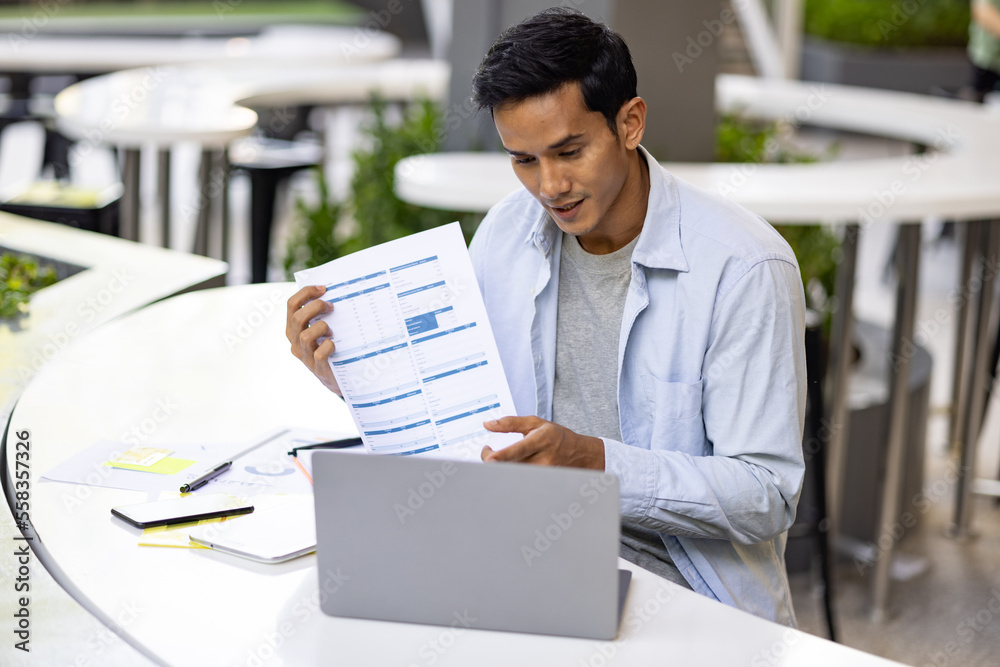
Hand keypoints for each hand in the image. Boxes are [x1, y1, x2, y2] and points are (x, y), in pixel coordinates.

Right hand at [286, 284, 340, 394]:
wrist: (336, 378)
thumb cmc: (330, 347)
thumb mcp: (321, 330)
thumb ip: (321, 314)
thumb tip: (333, 292)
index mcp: (293, 329)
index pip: (291, 304)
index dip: (306, 293)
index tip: (323, 288)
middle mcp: (295, 341)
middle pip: (298, 317)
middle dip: (316, 307)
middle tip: (331, 306)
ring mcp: (305, 356)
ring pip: (305, 336)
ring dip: (321, 327)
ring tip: (332, 330)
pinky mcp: (317, 368)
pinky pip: (320, 353)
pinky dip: (328, 346)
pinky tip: (334, 344)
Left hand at [480, 416, 604, 469]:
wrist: (579, 454)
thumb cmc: (555, 436)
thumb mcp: (535, 423)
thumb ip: (510, 423)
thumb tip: (487, 424)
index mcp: (541, 441)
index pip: (519, 449)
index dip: (503, 455)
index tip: (488, 456)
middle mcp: (543, 460)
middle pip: (513, 466)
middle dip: (494, 462)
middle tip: (487, 453)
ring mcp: (543, 475)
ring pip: (515, 476)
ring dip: (501, 468)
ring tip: (497, 459)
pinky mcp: (542, 483)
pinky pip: (520, 481)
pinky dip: (510, 475)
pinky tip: (507, 468)